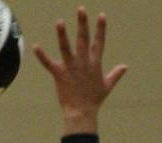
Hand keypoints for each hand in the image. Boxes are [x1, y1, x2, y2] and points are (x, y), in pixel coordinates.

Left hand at [33, 7, 126, 134]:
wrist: (82, 114)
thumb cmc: (94, 101)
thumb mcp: (107, 86)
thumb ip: (115, 74)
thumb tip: (125, 67)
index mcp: (95, 64)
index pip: (99, 43)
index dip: (100, 29)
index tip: (101, 15)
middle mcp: (83, 63)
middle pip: (83, 40)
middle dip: (82, 24)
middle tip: (81, 9)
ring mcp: (71, 68)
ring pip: (66, 48)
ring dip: (63, 35)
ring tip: (59, 22)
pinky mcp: (59, 75)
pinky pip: (48, 63)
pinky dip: (42, 56)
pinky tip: (36, 46)